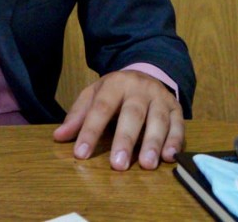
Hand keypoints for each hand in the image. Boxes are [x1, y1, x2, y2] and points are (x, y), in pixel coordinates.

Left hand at [52, 70, 183, 170]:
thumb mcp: (94, 94)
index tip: (81, 154)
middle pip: (132, 114)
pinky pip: (178, 125)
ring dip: (153, 143)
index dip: (90, 131)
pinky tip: (169, 157)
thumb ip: (78, 115)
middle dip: (125, 140)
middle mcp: (139, 89)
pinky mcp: (177, 108)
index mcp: (115, 84)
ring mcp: (160, 98)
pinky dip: (175, 141)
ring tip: (146, 165)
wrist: (146, 72)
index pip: (100, 108)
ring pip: (158, 120)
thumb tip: (58, 137)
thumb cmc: (115, 91)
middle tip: (118, 165)